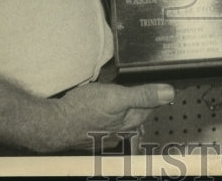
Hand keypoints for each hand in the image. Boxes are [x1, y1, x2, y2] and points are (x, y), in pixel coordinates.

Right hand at [45, 80, 174, 152]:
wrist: (52, 123)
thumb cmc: (82, 110)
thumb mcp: (116, 97)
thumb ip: (143, 95)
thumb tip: (169, 93)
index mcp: (126, 124)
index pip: (148, 108)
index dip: (153, 95)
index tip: (159, 85)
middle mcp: (116, 133)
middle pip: (134, 115)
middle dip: (139, 103)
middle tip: (142, 89)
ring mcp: (101, 136)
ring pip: (119, 120)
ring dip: (122, 110)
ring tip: (123, 99)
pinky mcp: (87, 134)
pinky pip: (103, 123)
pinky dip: (106, 116)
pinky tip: (101, 111)